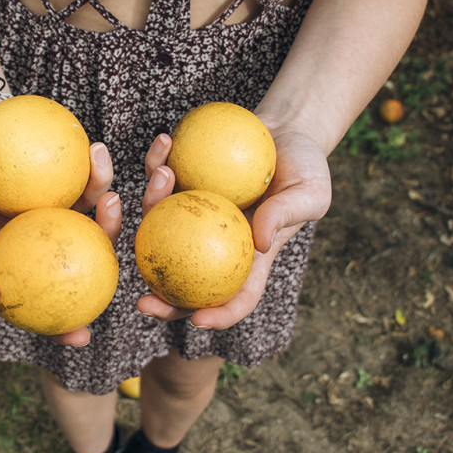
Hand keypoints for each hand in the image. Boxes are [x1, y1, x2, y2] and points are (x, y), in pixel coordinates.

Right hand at [0, 104, 120, 346]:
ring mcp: (51, 225)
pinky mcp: (71, 197)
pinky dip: (97, 177)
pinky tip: (99, 153)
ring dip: (105, 224)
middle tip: (81, 334)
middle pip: (45, 289)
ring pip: (84, 239)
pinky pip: (90, 193)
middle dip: (65, 323)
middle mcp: (23, 246)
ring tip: (109, 198)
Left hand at [136, 129, 330, 329]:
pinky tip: (165, 141)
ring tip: (164, 173)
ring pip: (161, 221)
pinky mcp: (183, 182)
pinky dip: (160, 160)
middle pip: (185, 280)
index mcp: (248, 256)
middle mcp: (214, 242)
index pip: (236, 297)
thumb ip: (285, 215)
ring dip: (153, 200)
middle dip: (161, 299)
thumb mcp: (310, 192)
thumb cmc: (305, 167)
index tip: (199, 320)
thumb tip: (260, 242)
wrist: (287, 131)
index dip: (220, 316)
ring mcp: (194, 214)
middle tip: (141, 302)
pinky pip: (163, 176)